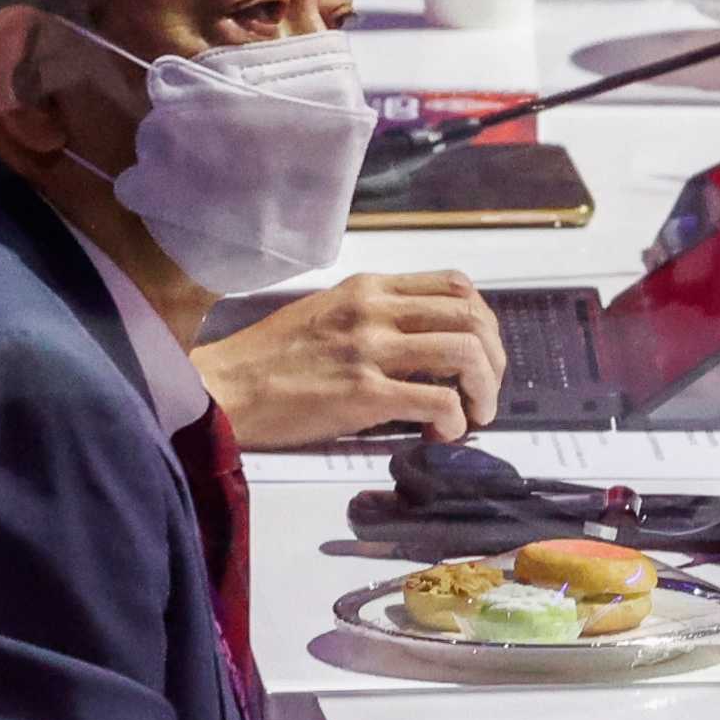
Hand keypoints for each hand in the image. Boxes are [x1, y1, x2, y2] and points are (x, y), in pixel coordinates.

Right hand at [192, 272, 507, 446]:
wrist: (224, 389)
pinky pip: (438, 400)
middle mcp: (374, 309)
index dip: (483, 323)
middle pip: (471, 317)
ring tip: (474, 416)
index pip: (455, 286)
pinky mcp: (364, 393)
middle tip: (486, 392)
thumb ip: (375, 320)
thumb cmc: (268, 360)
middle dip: (494, 359)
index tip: (480, 354)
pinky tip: (443, 433)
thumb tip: (422, 348)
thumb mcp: (326, 315)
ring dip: (484, 390)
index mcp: (368, 288)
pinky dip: (456, 419)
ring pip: (465, 353)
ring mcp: (369, 349)